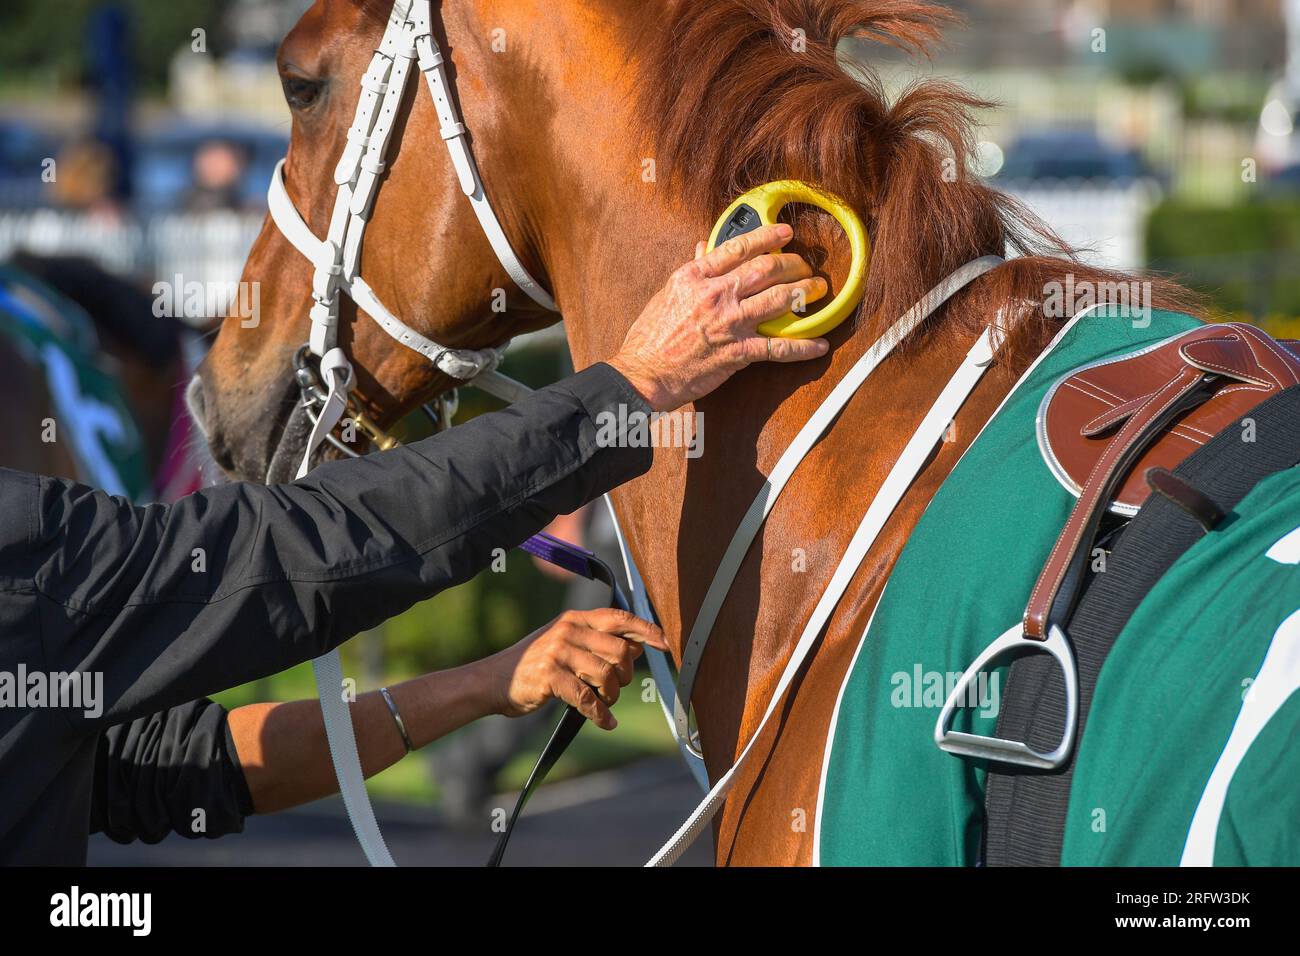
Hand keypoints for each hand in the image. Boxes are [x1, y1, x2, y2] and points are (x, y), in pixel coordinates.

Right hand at [483, 609, 667, 729]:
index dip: (646, 630)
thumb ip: (596, 642)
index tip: (665, 643)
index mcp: (575, 619)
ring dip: (613, 696)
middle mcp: (568, 631)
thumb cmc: (534, 664)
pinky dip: (601, 714)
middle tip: (617, 687)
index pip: (619, 618)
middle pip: (619, 651)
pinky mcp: (550, 677)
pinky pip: (587, 698)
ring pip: (606, 675)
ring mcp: (558, 652)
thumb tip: (637, 647)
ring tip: (605, 704)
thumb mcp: (564, 643)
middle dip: (626, 675)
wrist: (494, 680)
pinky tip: (605, 722)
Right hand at [608, 224, 830, 411]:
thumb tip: (705, 246)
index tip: (786, 233)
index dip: (768, 237)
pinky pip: (778, 348)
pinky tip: (820, 345)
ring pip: (778, 300)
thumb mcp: (668, 293)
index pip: (738, 247)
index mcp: (695, 276)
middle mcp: (715, 295)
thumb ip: (693, 269)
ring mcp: (728, 323)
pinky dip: (803, 347)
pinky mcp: (737, 353)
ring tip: (819, 290)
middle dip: (793, 264)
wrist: (643, 374)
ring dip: (804, 293)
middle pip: (766, 269)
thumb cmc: (650, 336)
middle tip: (807, 265)